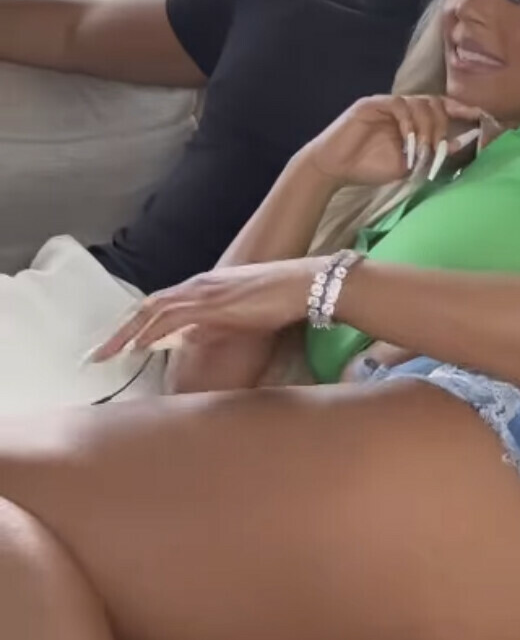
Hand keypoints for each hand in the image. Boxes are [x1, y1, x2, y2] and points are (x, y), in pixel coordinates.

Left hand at [88, 259, 324, 361]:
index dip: (133, 325)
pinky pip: (173, 317)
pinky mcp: (212, 302)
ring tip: (109, 354)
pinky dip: (153, 331)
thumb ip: (209, 325)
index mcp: (199, 288)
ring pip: (153, 311)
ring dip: (127, 334)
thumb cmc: (275, 300)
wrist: (300, 284)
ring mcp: (202, 292)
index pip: (156, 306)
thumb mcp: (236, 316)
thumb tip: (187, 339)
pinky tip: (140, 346)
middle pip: (145, 307)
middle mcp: (194, 286)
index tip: (117, 346)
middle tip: (99, 355)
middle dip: (119, 332)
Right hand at [302, 94, 483, 187]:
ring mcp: (387, 104)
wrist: (335, 169)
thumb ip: (433, 153)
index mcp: (412, 120)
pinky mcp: (371, 104)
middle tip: (439, 149)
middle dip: (443, 126)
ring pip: (420, 103)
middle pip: (435, 104)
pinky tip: (408, 141)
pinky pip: (399, 106)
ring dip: (428, 128)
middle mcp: (402, 108)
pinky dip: (409, 124)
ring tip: (423, 150)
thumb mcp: (409, 165)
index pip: (441, 107)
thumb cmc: (369, 168)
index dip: (460, 109)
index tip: (480, 117)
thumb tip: (461, 144)